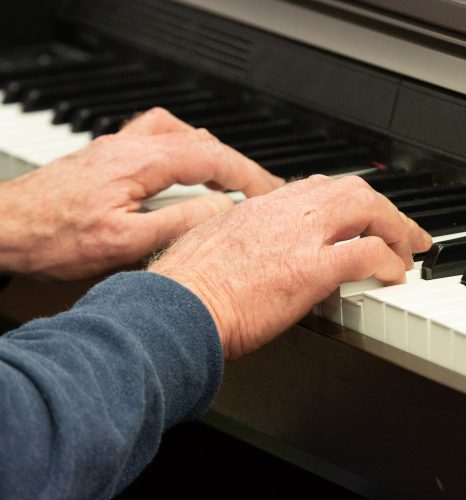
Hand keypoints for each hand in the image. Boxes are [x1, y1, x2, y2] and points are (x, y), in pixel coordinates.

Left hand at [0, 108, 282, 279]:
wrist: (6, 229)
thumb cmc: (53, 238)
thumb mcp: (122, 243)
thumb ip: (177, 223)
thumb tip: (219, 209)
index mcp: (138, 162)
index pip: (211, 157)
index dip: (247, 173)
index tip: (269, 190)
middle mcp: (130, 145)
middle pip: (201, 141)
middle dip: (236, 164)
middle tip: (257, 188)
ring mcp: (118, 146)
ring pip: (181, 135)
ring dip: (212, 155)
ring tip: (229, 180)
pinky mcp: (110, 156)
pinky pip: (158, 138)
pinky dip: (184, 150)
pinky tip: (185, 169)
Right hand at [148, 175, 432, 358]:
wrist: (177, 308)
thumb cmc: (184, 287)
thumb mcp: (207, 244)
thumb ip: (234, 237)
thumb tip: (247, 248)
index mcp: (257, 208)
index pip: (313, 188)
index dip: (343, 200)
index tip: (354, 214)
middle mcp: (282, 213)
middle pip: (349, 190)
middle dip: (380, 207)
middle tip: (395, 228)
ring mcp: (299, 237)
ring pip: (366, 209)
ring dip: (392, 228)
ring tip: (403, 249)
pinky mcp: (311, 270)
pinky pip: (367, 254)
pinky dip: (388, 262)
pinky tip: (392, 275)